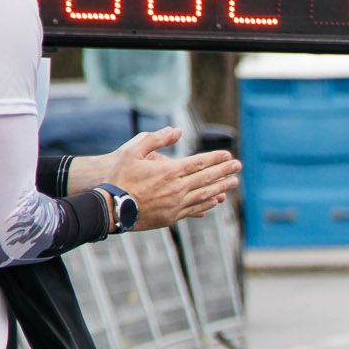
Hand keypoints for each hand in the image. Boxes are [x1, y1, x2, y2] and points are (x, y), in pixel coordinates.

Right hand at [102, 129, 240, 229]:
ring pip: (205, 195)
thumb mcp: (132, 151)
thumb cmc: (119, 177)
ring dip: (221, 188)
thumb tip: (176, 131)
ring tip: (234, 182)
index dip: (216, 159)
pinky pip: (195, 209)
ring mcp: (176, 204)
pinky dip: (208, 203)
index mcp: (169, 171)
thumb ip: (155, 139)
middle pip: (207, 178)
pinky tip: (216, 200)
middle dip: (225, 171)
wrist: (110, 208)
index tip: (228, 156)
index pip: (199, 163)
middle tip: (239, 167)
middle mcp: (177, 188)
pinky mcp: (172, 217)